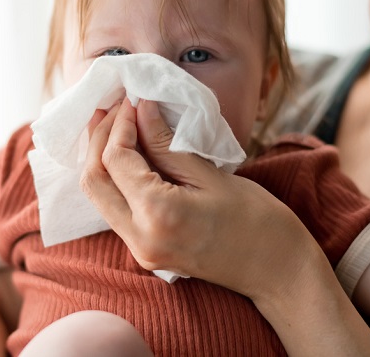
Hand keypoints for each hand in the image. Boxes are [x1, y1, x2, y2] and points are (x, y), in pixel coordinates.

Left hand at [81, 98, 369, 356]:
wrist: (276, 270)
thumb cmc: (257, 219)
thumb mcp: (211, 174)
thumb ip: (168, 143)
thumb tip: (141, 109)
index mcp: (158, 216)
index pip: (117, 160)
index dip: (120, 124)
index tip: (135, 100)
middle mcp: (138, 238)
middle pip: (93, 180)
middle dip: (100, 137)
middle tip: (118, 107)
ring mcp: (139, 250)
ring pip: (97, 195)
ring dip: (101, 156)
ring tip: (118, 124)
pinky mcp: (144, 251)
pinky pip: (112, 207)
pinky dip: (113, 176)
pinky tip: (127, 153)